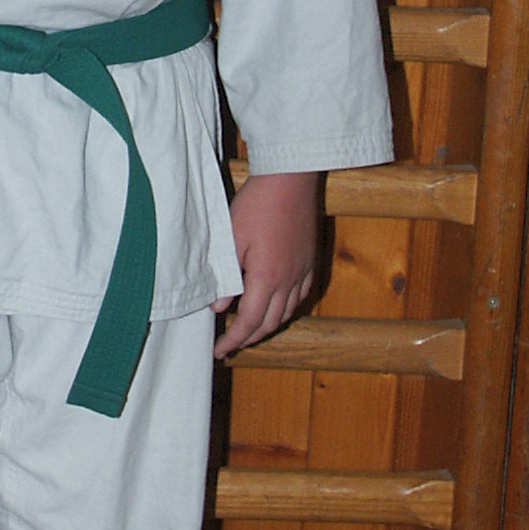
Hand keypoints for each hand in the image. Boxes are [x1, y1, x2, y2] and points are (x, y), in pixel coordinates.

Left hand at [213, 170, 317, 357]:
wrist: (291, 179)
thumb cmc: (257, 205)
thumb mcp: (231, 239)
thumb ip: (225, 276)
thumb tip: (217, 306)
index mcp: (267, 278)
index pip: (249, 322)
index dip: (233, 340)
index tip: (220, 350)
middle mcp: (290, 280)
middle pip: (270, 323)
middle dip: (249, 338)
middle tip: (230, 344)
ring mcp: (303, 271)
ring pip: (287, 313)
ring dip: (267, 326)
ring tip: (248, 329)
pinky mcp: (311, 261)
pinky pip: (299, 297)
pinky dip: (284, 310)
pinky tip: (274, 306)